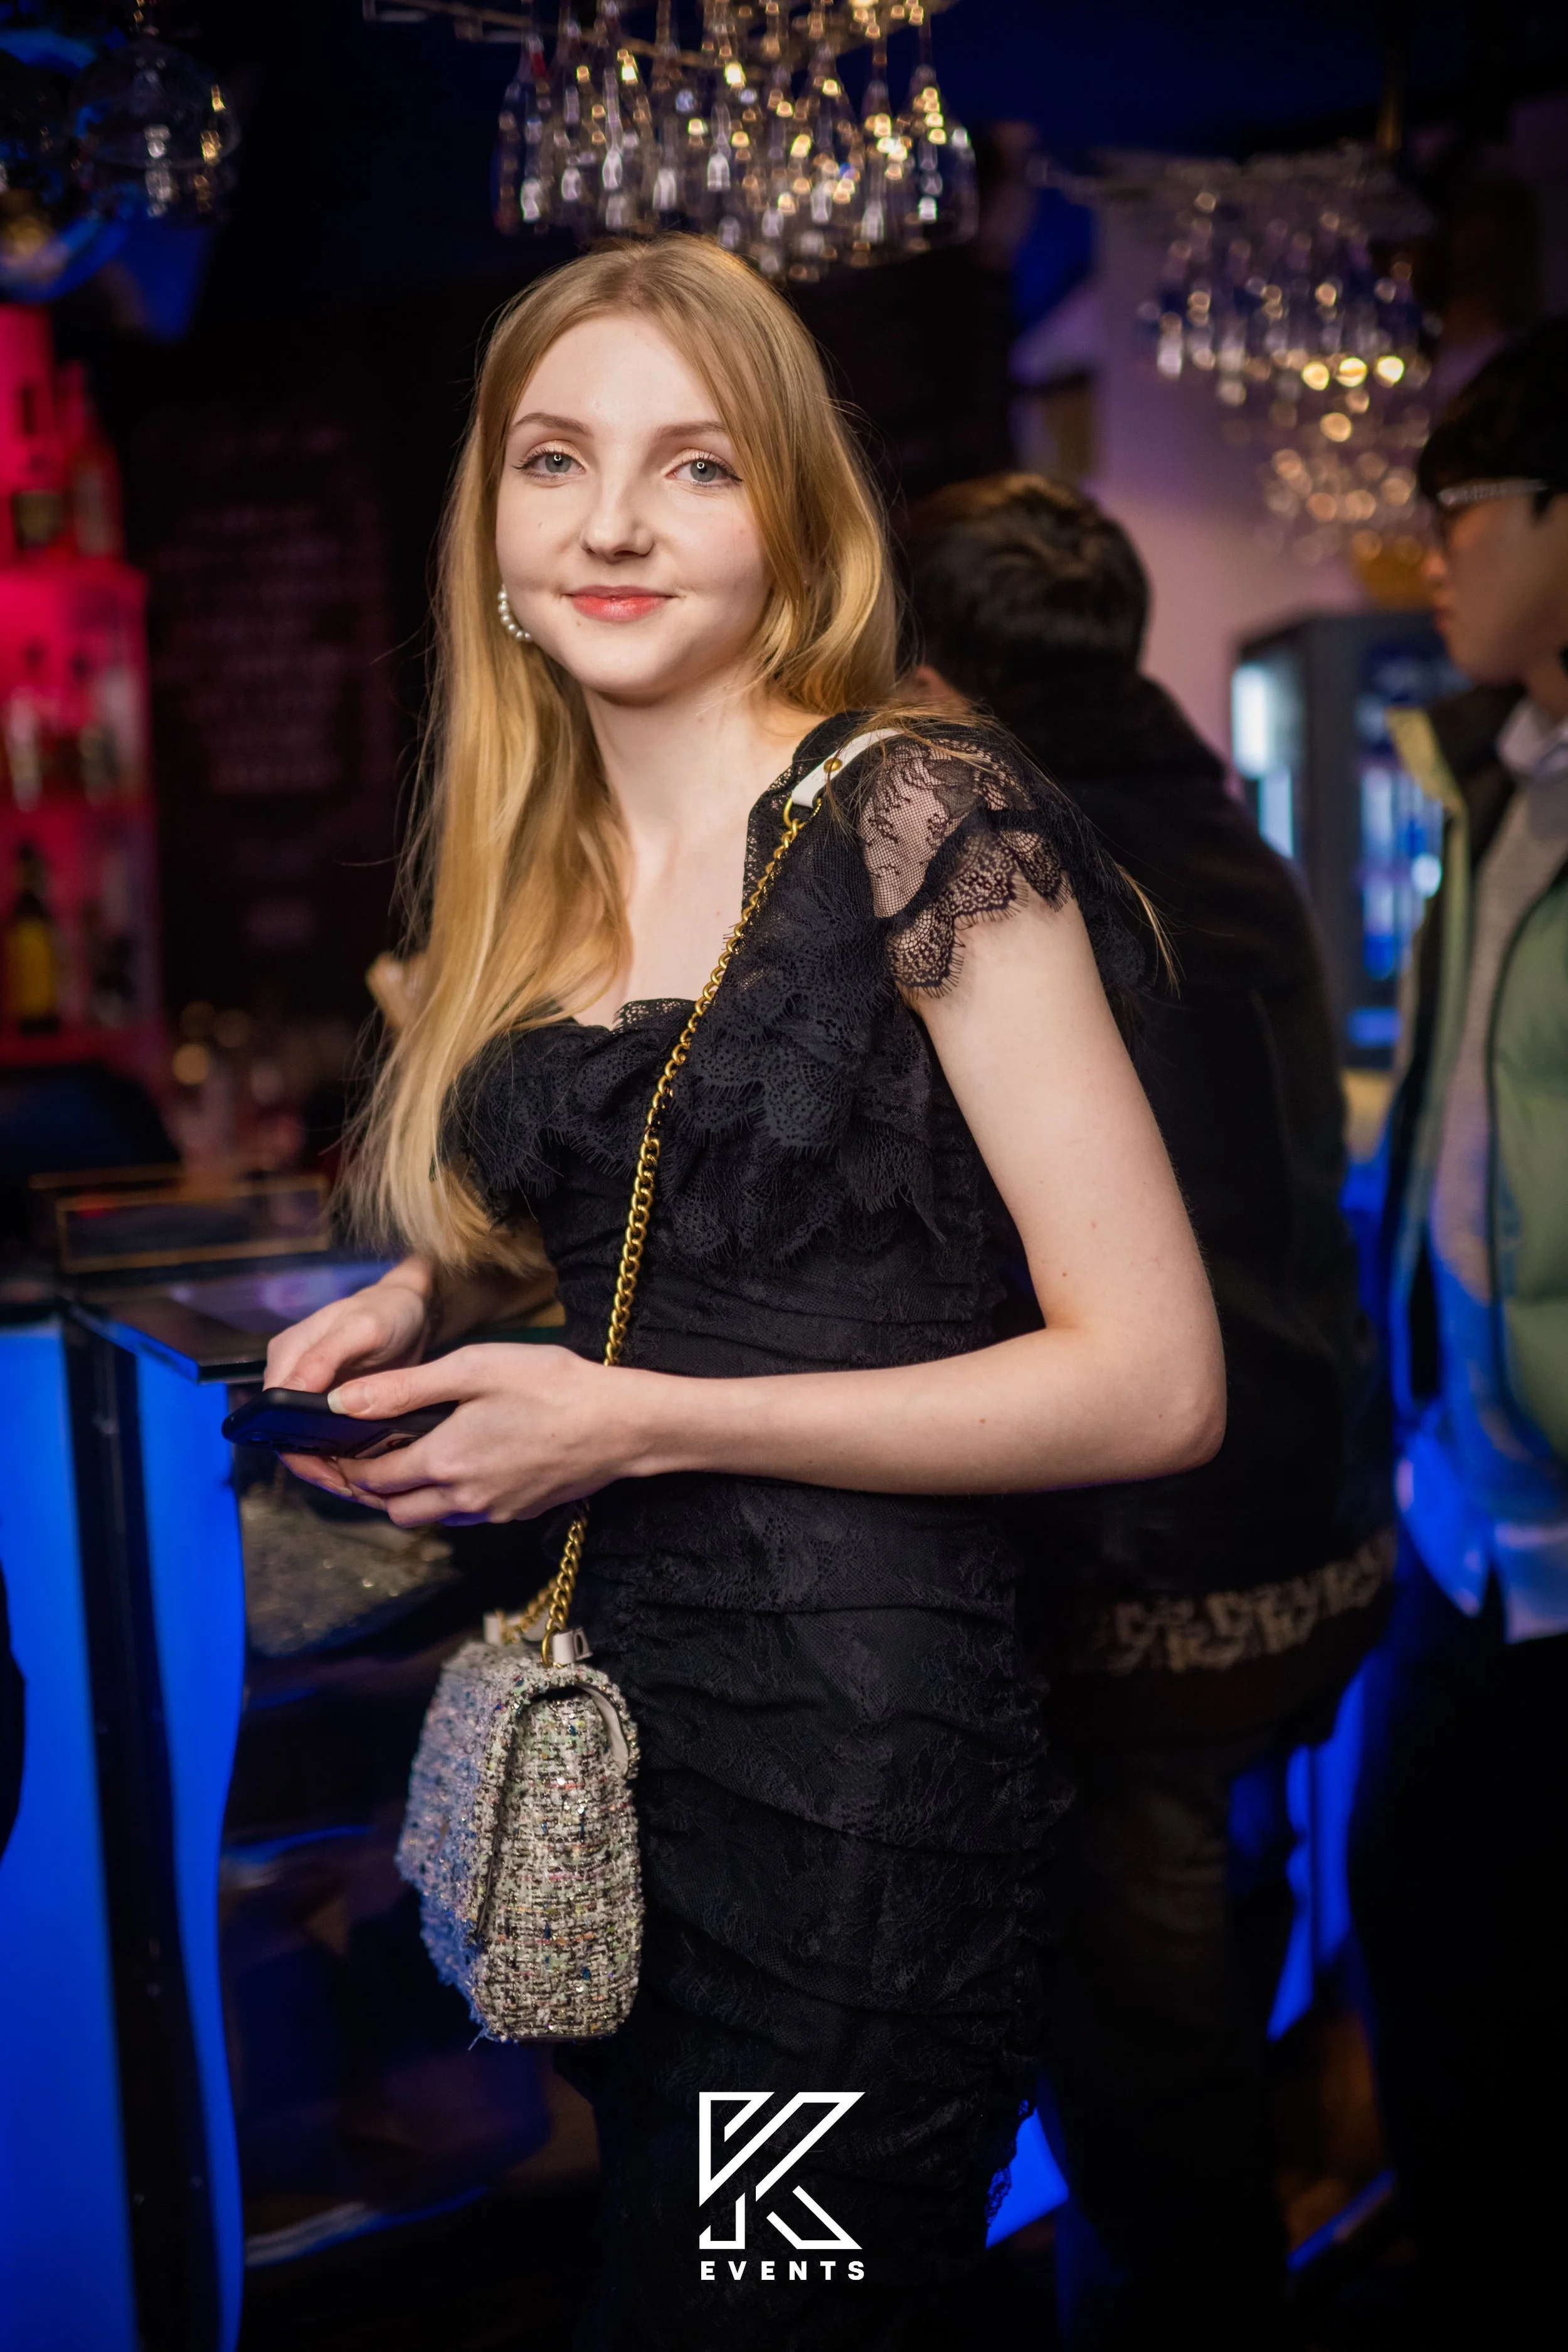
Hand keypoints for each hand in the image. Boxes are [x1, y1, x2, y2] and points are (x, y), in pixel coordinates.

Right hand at [265, 1263, 435, 1501]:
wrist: (409, 1307)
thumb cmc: (387, 1311)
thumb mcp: (363, 1327)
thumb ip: (326, 1356)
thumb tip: (292, 1390)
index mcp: (288, 1354)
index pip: (273, 1413)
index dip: (296, 1448)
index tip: (330, 1473)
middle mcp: (289, 1372)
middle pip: (284, 1432)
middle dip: (314, 1465)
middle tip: (350, 1488)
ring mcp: (307, 1387)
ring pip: (301, 1437)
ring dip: (326, 1464)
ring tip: (358, 1485)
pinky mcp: (325, 1398)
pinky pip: (319, 1432)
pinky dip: (336, 1452)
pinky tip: (360, 1468)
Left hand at [319, 1344, 651, 1526]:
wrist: (622, 1424)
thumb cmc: (551, 1386)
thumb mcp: (472, 1369)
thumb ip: (404, 1387)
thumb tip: (342, 1401)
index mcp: (443, 1461)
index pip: (373, 1477)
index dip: (345, 1465)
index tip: (331, 1449)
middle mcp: (463, 1497)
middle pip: (395, 1510)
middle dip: (373, 1488)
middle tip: (365, 1456)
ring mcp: (494, 1510)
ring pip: (431, 1517)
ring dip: (411, 1497)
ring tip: (411, 1458)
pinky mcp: (519, 1511)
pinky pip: (468, 1514)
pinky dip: (450, 1498)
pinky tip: (463, 1463)